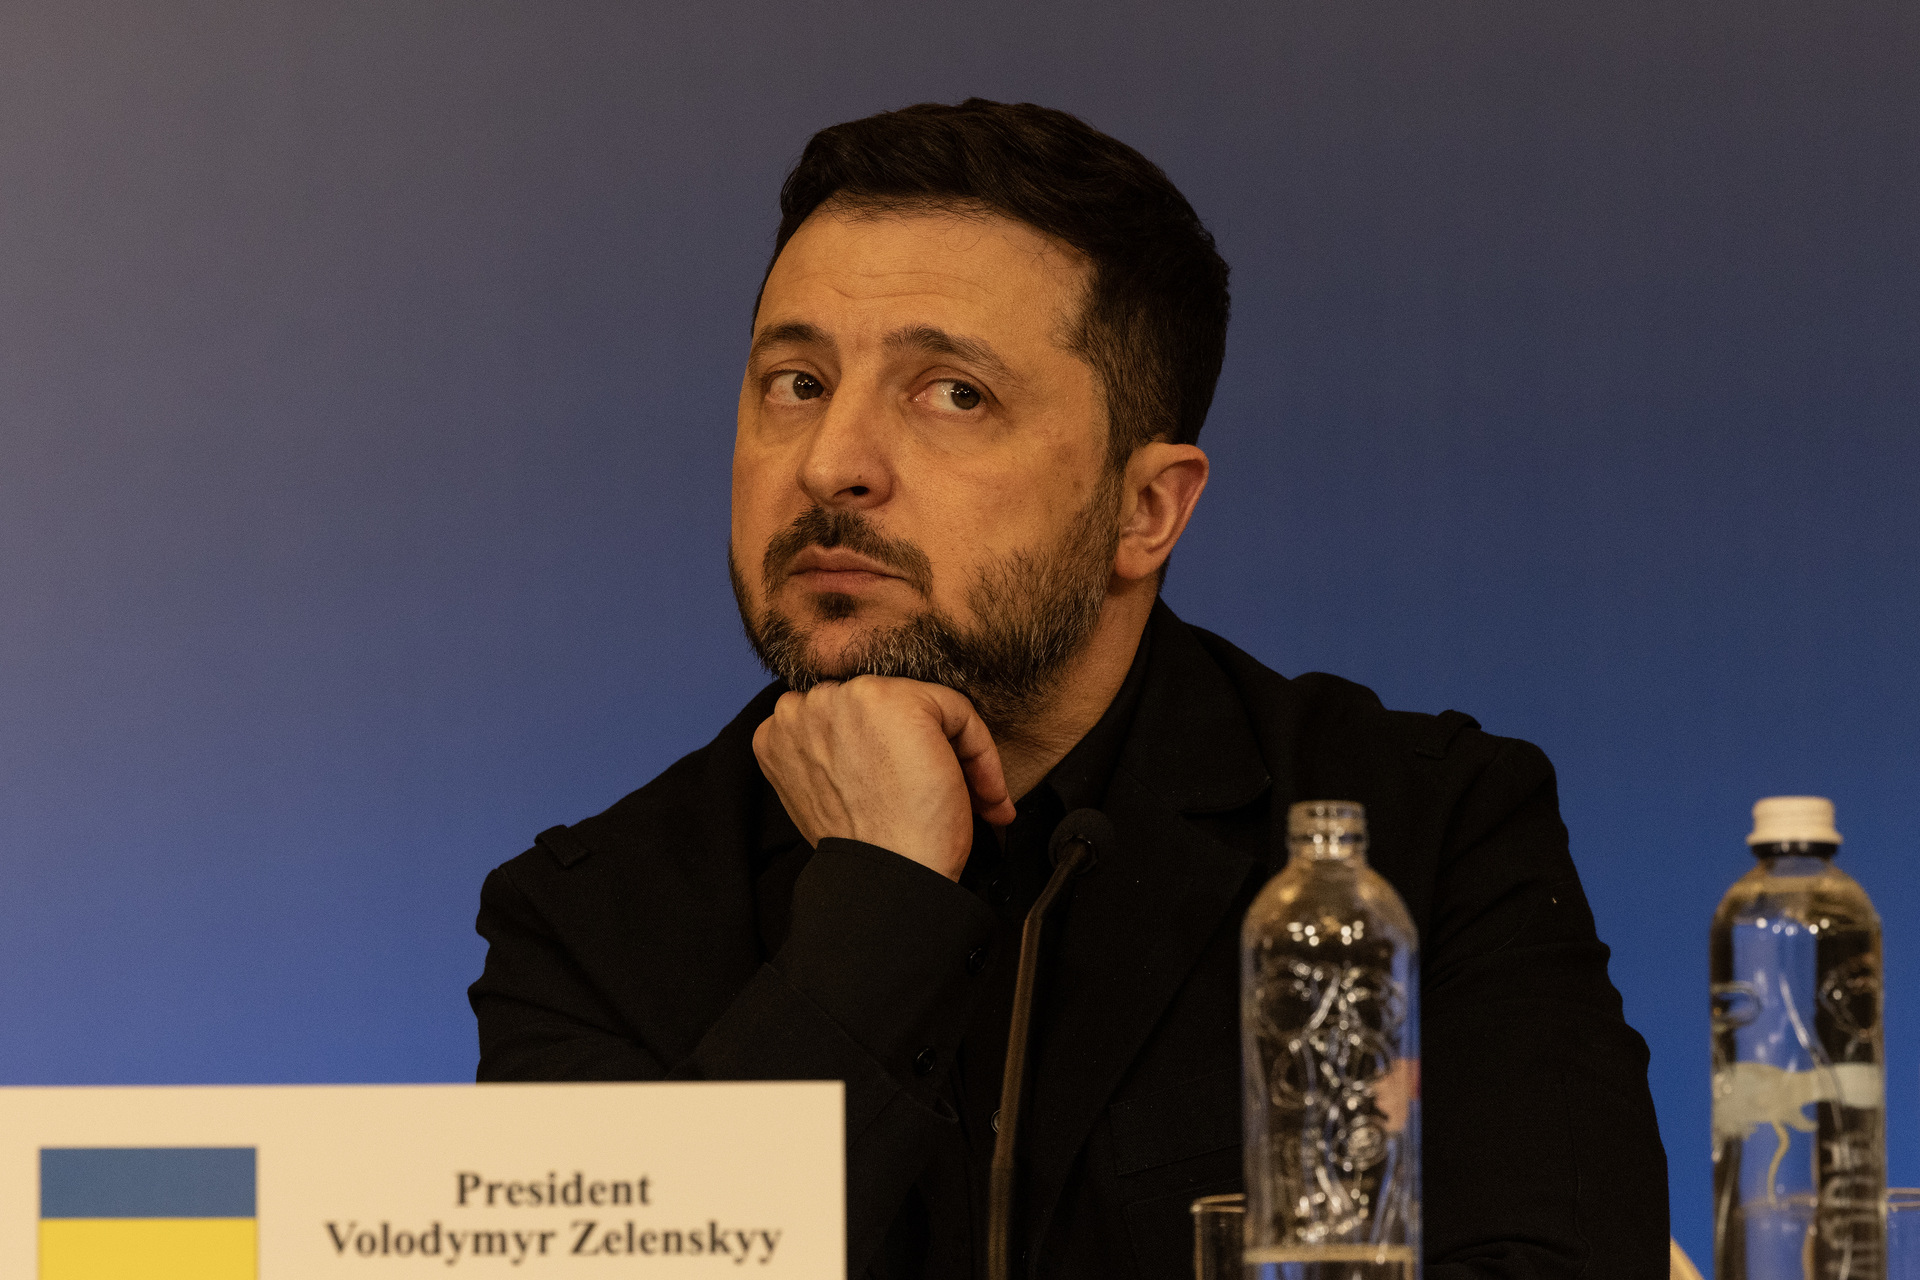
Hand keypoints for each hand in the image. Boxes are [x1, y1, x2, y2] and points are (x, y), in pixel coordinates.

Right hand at [752, 676, 1015, 880]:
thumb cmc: (864, 852)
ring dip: (951, 749)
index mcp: (777, 733)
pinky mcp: (896, 699)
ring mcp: (847, 697)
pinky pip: (956, 710)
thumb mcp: (823, 795)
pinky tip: (985, 795)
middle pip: (878, 707)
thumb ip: (829, 757)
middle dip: (913, 747)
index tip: (909, 795)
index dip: (880, 757)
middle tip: (939, 794)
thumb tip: (878, 744)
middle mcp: (804, 705)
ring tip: (970, 797)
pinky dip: (981, 752)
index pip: (840, 721)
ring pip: (919, 706)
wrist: (887, 879)